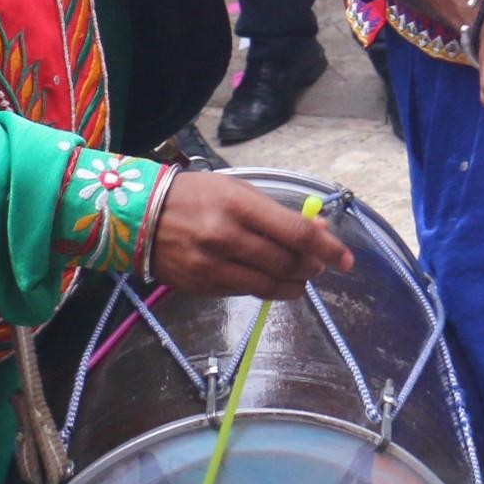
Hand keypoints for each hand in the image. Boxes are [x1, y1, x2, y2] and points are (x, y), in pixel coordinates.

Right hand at [148, 169, 353, 294]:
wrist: (137, 216)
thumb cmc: (195, 196)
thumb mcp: (238, 191)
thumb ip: (276, 213)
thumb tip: (317, 232)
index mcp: (239, 206)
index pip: (296, 233)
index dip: (327, 249)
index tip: (346, 260)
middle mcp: (226, 238)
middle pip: (287, 263)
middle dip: (311, 267)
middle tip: (319, 265)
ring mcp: (212, 266)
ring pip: (269, 285)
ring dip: (294, 284)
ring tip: (301, 277)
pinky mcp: (200, 286)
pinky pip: (244, 292)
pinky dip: (265, 288)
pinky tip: (269, 280)